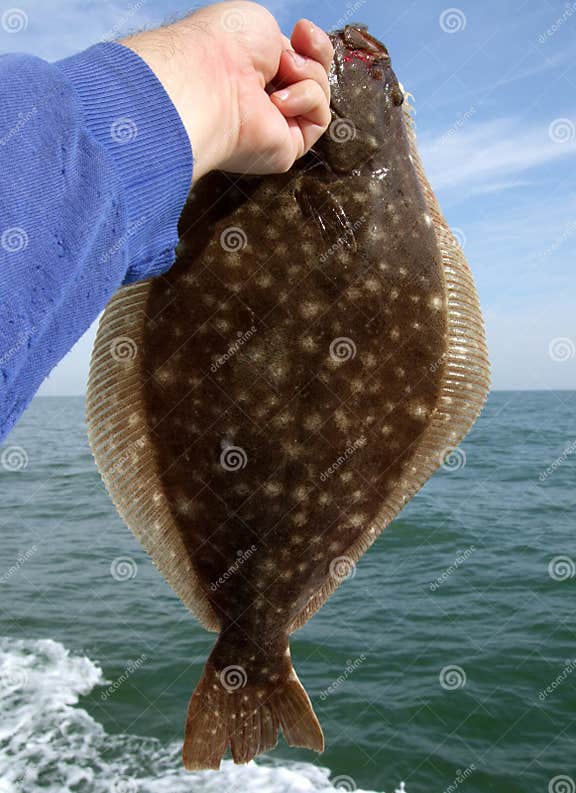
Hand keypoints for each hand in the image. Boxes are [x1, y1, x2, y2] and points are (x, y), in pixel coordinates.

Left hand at [120, 1, 333, 181]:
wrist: (211, 79)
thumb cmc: (223, 46)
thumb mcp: (260, 25)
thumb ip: (284, 44)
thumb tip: (296, 61)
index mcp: (254, 72)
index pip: (298, 60)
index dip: (310, 45)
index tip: (301, 30)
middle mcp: (264, 101)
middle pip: (314, 76)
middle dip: (314, 56)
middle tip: (292, 50)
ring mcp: (277, 125)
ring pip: (319, 94)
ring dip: (308, 74)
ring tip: (282, 72)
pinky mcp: (288, 147)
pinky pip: (319, 118)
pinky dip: (306, 99)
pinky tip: (277, 102)